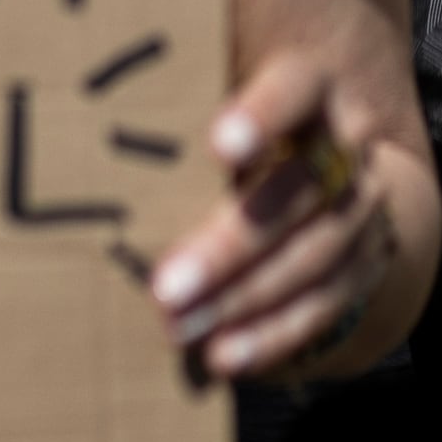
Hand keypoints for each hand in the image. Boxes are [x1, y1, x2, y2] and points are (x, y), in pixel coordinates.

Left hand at [149, 66, 408, 383]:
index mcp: (310, 86)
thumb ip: (175, 115)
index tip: (218, 146)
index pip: (293, 90)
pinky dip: (272, 335)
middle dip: (230, 245)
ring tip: (180, 328)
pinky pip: (325, 305)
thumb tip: (77, 128)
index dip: (262, 116)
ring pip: (311, 256)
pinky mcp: (364, 264)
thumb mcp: (218, 98)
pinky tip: (222, 355)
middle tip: (167, 285)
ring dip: (242, 299)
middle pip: (297, 193)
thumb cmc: (241, 126)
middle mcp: (348, 144)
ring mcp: (360, 208)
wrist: (326, 164)